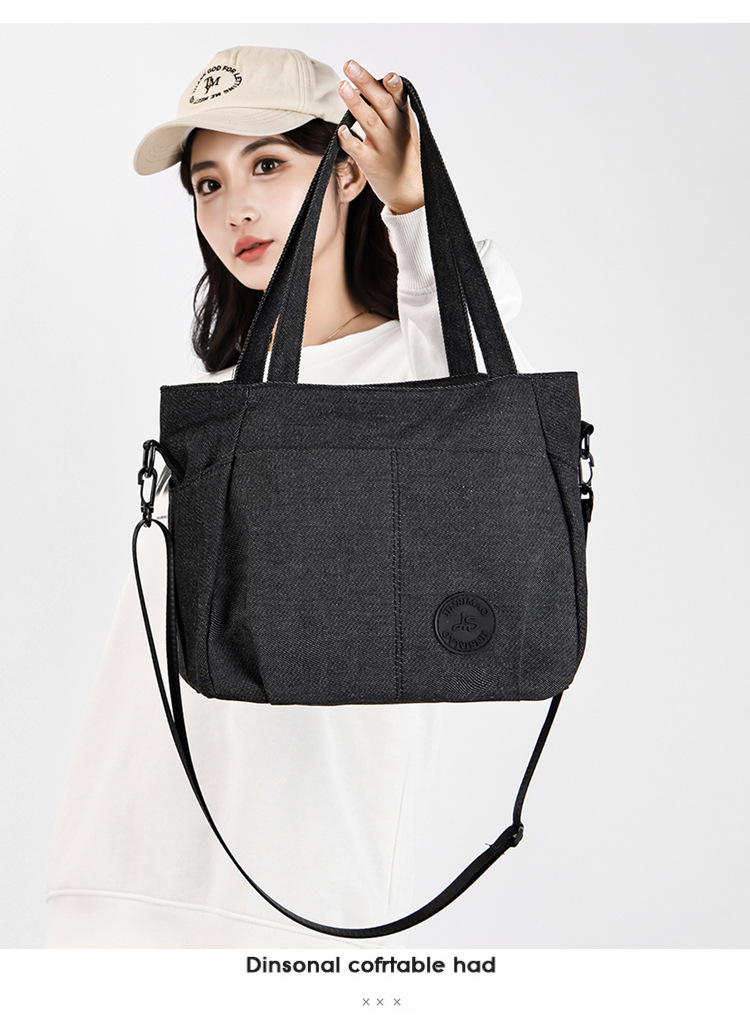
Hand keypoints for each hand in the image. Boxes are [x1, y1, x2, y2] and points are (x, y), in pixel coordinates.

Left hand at [336, 60, 423, 215]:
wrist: (408, 188)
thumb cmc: (402, 151)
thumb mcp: (402, 125)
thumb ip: (386, 105)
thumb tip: (361, 84)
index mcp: (403, 117)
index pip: (399, 97)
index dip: (394, 87)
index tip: (387, 76)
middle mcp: (395, 130)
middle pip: (381, 104)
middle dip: (365, 83)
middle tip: (349, 66)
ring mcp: (384, 147)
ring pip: (369, 122)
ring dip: (355, 104)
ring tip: (342, 86)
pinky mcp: (371, 163)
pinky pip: (358, 150)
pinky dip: (349, 140)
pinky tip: (340, 130)